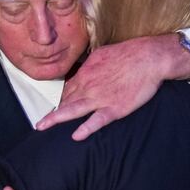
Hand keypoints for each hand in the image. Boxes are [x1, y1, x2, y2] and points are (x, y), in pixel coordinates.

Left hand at [36, 33, 189, 139]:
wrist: (149, 57)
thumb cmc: (128, 53)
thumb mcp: (101, 54)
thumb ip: (90, 65)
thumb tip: (82, 71)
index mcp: (85, 73)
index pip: (66, 89)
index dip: (58, 100)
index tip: (51, 108)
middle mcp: (88, 86)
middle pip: (65, 101)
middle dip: (52, 111)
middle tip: (40, 122)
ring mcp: (100, 98)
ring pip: (73, 110)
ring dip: (56, 119)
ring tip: (42, 127)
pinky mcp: (114, 108)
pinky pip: (97, 121)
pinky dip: (86, 129)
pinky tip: (76, 136)